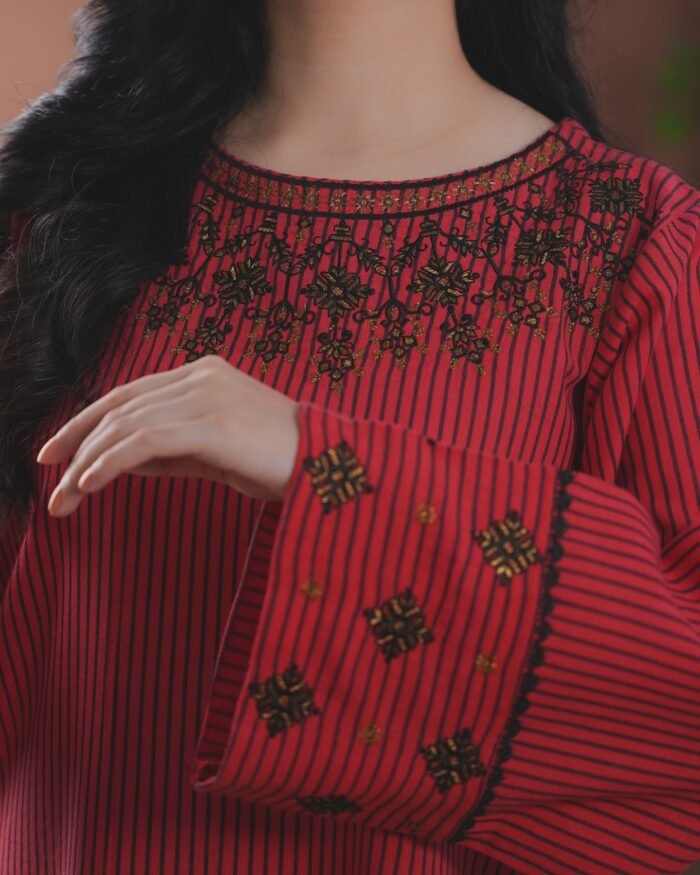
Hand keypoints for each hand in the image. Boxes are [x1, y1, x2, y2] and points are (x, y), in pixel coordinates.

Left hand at [36, 355, 300, 517]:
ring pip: (127, 424)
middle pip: (120, 406)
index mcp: (203, 373)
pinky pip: (144, 441)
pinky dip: (109, 463)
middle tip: (52, 485)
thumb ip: (168, 450)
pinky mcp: (213, 424)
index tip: (55, 451)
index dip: (85, 421)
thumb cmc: (278, 463)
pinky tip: (88, 484)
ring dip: (88, 462)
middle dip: (78, 446)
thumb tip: (114, 462)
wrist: (331, 466)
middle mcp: (201, 376)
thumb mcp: (214, 453)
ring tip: (66, 497)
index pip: (128, 393)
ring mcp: (207, 396)